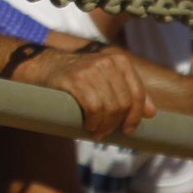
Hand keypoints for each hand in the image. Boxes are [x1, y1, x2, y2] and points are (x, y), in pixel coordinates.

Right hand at [15, 45, 154, 138]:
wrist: (42, 64)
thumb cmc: (76, 75)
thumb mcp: (105, 77)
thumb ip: (127, 90)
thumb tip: (150, 112)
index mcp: (119, 60)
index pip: (137, 93)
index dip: (135, 116)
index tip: (128, 130)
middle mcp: (107, 61)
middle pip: (123, 103)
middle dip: (117, 123)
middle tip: (107, 133)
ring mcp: (90, 69)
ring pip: (109, 108)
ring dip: (104, 126)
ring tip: (96, 132)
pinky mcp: (75, 79)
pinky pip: (93, 107)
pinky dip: (93, 121)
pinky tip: (88, 125)